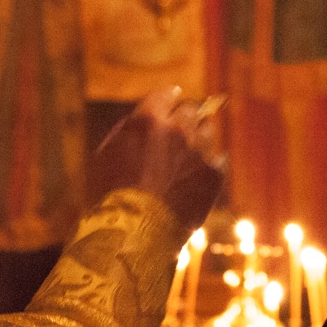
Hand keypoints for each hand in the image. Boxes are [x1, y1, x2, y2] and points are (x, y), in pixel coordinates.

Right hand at [86, 87, 225, 231]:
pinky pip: (219, 159)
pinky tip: (198, 175)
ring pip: (208, 131)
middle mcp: (178, 128)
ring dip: (199, 139)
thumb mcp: (107, 154)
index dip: (168, 100)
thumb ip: (130, 131)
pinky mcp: (214, 173)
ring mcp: (199, 150)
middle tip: (181, 129)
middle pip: (192, 109)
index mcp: (149, 119)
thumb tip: (145, 120)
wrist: (136, 232)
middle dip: (186, 117)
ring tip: (188, 156)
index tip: (171, 105)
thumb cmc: (112, 196)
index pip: (167, 94)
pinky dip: (210, 164)